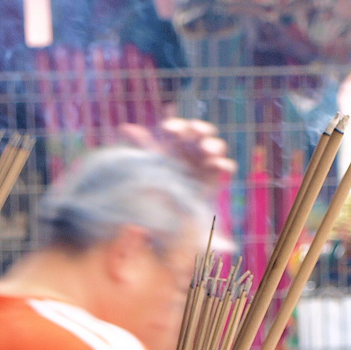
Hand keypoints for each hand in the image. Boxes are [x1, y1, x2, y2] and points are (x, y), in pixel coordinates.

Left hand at [118, 118, 236, 194]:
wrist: (169, 223)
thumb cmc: (155, 193)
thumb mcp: (148, 168)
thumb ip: (142, 146)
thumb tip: (124, 127)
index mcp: (174, 144)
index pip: (178, 129)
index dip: (176, 126)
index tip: (168, 129)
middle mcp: (192, 150)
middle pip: (200, 132)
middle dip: (198, 129)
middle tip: (194, 132)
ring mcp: (205, 163)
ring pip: (215, 146)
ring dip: (212, 144)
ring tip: (206, 150)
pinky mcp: (216, 178)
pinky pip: (226, 168)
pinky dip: (223, 165)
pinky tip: (216, 166)